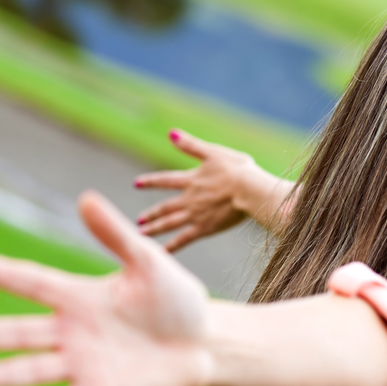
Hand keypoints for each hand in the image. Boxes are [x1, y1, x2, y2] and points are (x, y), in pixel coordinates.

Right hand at [0, 191, 212, 385]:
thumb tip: (85, 197)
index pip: (36, 283)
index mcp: (81, 296)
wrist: (207, 342)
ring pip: (34, 369)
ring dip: (6, 374)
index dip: (7, 275)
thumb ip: (116, 235)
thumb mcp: (149, 263)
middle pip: (22, 332)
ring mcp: (82, 364)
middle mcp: (73, 331)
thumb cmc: (178, 300)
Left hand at [134, 130, 260, 250]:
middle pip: (165, 207)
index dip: (150, 181)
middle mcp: (189, 199)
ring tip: (143, 234)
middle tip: (139, 221)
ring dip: (155, 229)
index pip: (165, 180)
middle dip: (151, 214)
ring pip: (169, 224)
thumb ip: (192, 146)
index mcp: (191, 180)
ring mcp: (196, 215)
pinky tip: (162, 252)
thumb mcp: (214, 153)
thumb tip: (170, 133)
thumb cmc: (237, 170)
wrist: (250, 191)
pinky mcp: (205, 228)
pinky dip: (172, 246)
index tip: (136, 184)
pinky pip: (184, 239)